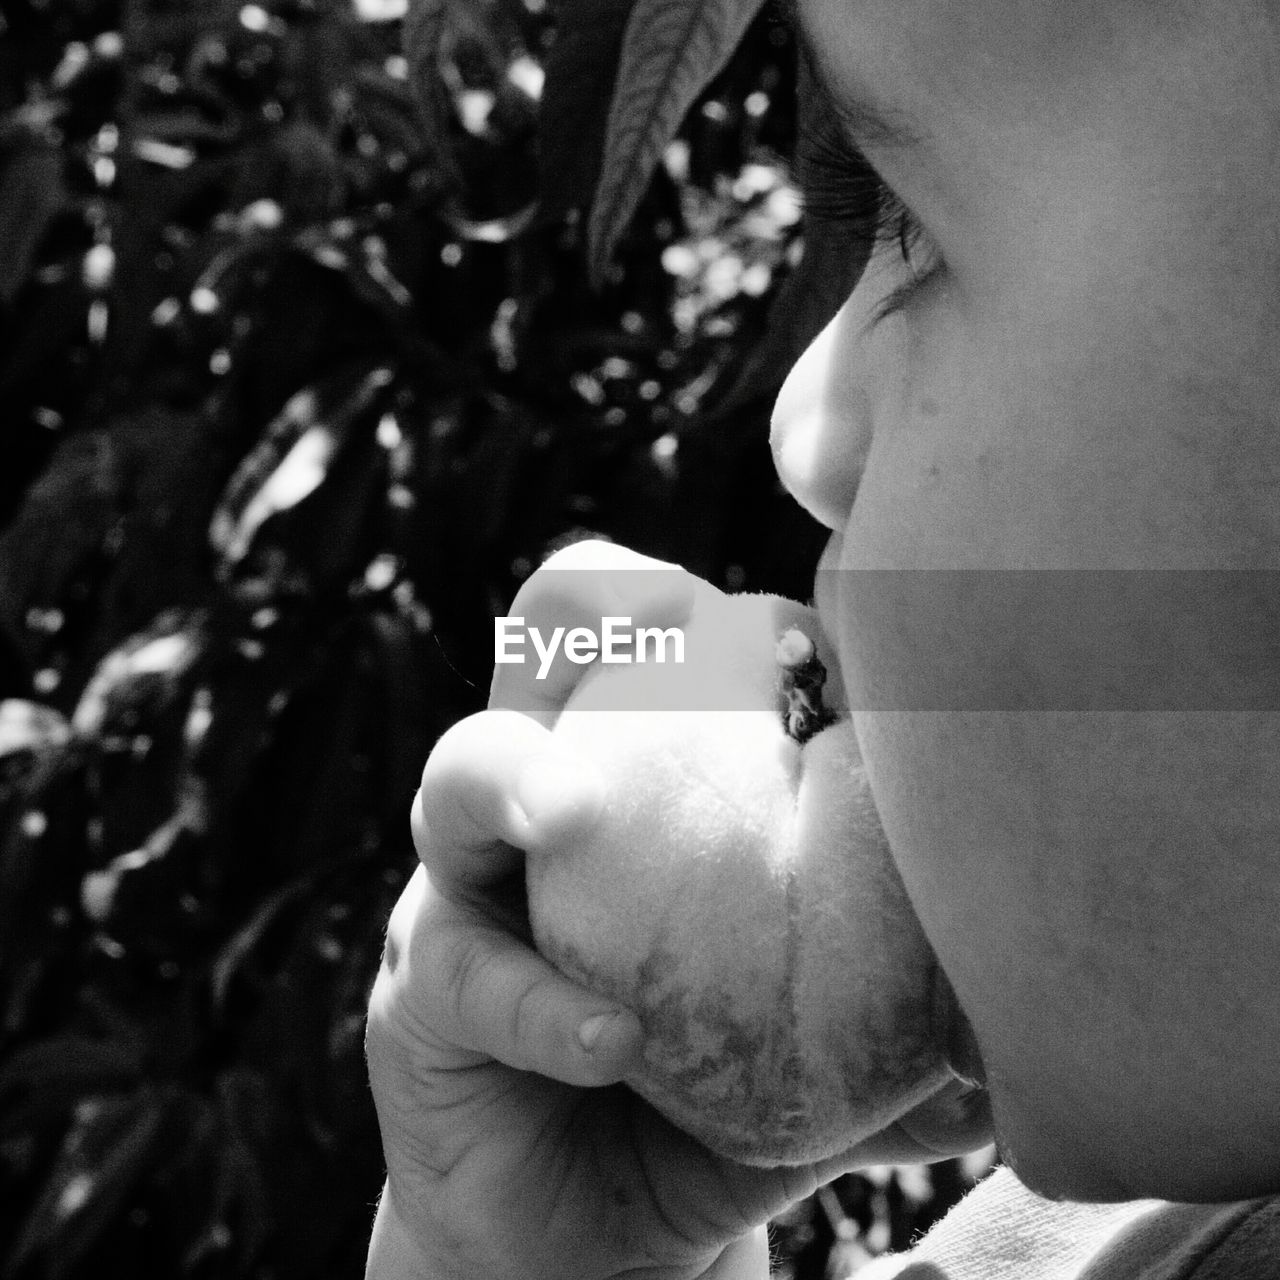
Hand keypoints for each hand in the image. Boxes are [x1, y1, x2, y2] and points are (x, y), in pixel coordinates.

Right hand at [364, 543, 990, 1279]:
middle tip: (665, 619)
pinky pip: (462, 974)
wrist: (595, 1236)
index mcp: (637, 781)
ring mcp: (461, 885)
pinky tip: (608, 1042)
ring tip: (567, 808)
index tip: (803, 624)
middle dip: (585, 607)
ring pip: (459, 780)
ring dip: (516, 779)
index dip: (713, 599)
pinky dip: (538, 1005)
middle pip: (537, 649)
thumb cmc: (713, 1104)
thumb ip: (896, 1015)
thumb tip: (1026, 1020)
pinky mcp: (415, 991)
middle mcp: (542, 804)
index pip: (654, 642)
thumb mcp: (809, 1041)